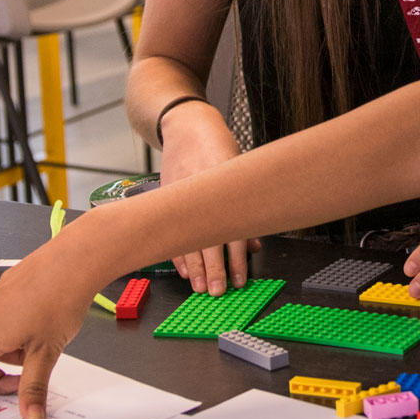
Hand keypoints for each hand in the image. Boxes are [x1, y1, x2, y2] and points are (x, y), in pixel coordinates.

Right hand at [0, 238, 98, 418]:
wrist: (72, 259)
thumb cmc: (58, 299)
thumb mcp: (47, 351)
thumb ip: (34, 387)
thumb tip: (31, 417)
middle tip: (30, 374)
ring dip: (13, 353)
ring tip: (41, 343)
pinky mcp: (5, 294)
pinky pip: (3, 325)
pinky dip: (18, 334)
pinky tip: (42, 324)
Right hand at [158, 103, 259, 294]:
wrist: (185, 126)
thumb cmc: (217, 146)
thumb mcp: (238, 170)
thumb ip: (244, 208)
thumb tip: (252, 245)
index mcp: (223, 186)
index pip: (231, 232)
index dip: (235, 260)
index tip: (238, 280)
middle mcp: (200, 193)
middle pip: (207, 240)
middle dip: (212, 270)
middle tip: (217, 292)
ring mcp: (180, 196)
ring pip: (187, 239)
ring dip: (194, 267)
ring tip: (200, 287)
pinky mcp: (167, 197)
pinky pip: (171, 231)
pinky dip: (177, 251)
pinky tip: (185, 268)